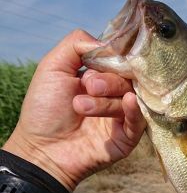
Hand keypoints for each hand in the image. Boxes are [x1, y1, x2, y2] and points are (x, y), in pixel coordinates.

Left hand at [3, 29, 145, 190]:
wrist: (40, 149)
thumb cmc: (44, 109)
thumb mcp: (53, 67)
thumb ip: (76, 44)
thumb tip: (108, 43)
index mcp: (99, 78)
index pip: (119, 61)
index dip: (113, 59)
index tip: (96, 64)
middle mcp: (113, 95)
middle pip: (128, 78)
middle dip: (108, 80)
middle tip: (88, 87)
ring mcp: (121, 117)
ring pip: (131, 97)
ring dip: (106, 101)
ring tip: (81, 107)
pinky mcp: (127, 138)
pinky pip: (140, 122)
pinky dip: (135, 110)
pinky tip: (129, 101)